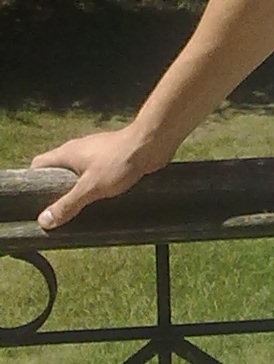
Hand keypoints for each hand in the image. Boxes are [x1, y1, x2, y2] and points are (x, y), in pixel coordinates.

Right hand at [30, 125, 166, 230]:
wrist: (151, 143)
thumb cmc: (119, 161)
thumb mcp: (90, 188)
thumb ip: (67, 204)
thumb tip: (43, 221)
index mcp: (66, 153)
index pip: (38, 164)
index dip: (32, 182)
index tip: (33, 202)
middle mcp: (78, 150)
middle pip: (57, 171)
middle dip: (56, 191)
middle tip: (57, 213)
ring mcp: (96, 153)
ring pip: (78, 173)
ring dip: (77, 190)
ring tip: (78, 211)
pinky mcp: (112, 158)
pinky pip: (96, 173)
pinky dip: (94, 186)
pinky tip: (100, 200)